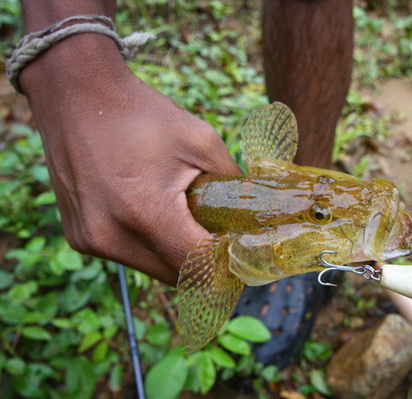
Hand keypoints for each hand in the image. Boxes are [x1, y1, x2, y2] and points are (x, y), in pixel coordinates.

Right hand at [20, 33, 239, 285]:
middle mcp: (112, 236)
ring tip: (186, 217)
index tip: (244, 246)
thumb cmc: (142, 114)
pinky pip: (130, 256)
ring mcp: (90, 240)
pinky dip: (151, 244)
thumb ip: (234, 186)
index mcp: (145, 212)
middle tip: (221, 233)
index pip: (199, 265)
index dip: (228, 260)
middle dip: (205, 260)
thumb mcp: (201, 140)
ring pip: (154, 269)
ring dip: (177, 253)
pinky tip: (154, 212)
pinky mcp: (80, 237)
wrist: (77, 94)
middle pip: (177, 274)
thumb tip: (255, 217)